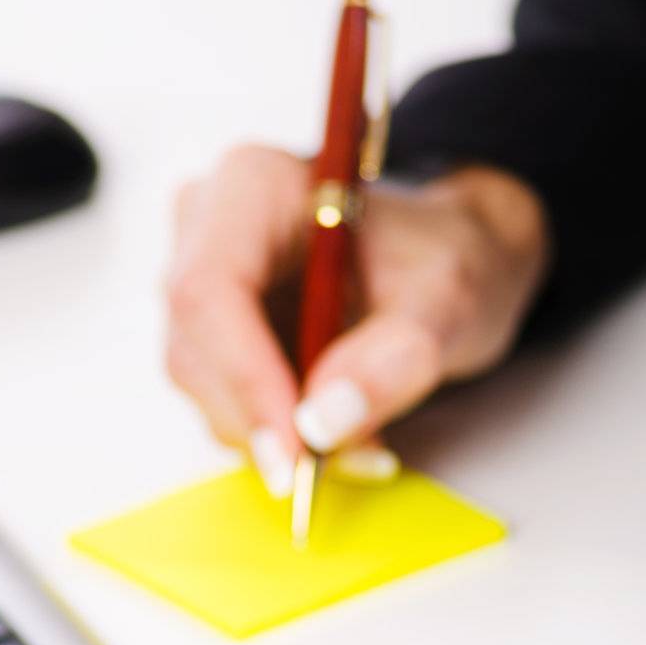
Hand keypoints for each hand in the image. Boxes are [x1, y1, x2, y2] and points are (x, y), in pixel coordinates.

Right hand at [165, 147, 549, 493]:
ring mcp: (198, 282)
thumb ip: (395, 358)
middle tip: (345, 458)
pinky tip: (334, 430)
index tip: (295, 450)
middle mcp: (206, 228)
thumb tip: (323, 424)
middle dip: (266, 420)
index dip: (243, 378)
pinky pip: (219, 400)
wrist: (441, 259)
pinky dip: (276, 432)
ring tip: (360, 442)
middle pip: (196, 349)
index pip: (210, 290)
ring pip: (203, 386)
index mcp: (254, 186)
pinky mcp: (208, 335)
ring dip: (275, 434)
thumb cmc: (445, 253)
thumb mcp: (450, 298)